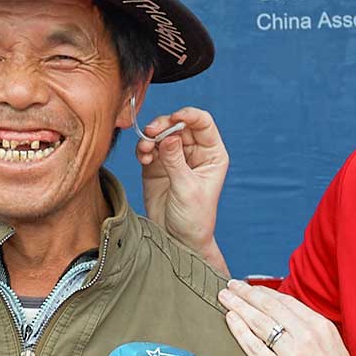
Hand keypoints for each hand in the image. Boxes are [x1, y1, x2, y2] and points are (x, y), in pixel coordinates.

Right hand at [135, 108, 228, 254]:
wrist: (178, 239)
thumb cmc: (194, 217)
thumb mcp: (187, 188)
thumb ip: (175, 161)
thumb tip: (168, 135)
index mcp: (212, 154)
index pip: (203, 123)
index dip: (189, 116)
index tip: (174, 118)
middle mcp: (194, 152)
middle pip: (178, 125)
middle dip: (163, 126)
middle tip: (151, 133)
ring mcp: (174, 157)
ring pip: (161, 134)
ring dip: (151, 138)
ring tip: (145, 150)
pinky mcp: (157, 165)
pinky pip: (148, 148)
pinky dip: (143, 149)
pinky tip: (144, 158)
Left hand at [217, 280, 355, 355]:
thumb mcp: (333, 345)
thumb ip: (311, 330)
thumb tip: (288, 318)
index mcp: (320, 326)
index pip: (285, 301)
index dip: (263, 291)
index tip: (249, 286)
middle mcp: (306, 336)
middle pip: (268, 306)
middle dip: (245, 293)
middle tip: (230, 285)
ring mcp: (291, 355)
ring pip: (258, 322)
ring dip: (238, 306)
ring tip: (224, 297)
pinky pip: (254, 347)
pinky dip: (239, 330)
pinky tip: (230, 320)